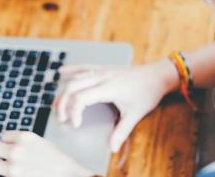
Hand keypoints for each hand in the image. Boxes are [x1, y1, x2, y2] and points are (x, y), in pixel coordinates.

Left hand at [0, 131, 92, 176]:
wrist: (67, 175)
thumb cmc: (57, 161)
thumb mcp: (40, 143)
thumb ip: (22, 143)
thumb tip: (6, 145)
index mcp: (24, 137)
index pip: (2, 136)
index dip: (7, 143)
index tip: (13, 148)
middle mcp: (16, 151)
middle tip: (1, 158)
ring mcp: (12, 168)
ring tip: (4, 169)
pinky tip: (13, 175)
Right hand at [54, 59, 177, 152]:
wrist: (158, 75)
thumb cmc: (148, 93)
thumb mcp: (135, 113)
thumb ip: (122, 131)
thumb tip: (112, 147)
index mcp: (108, 88)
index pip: (81, 98)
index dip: (74, 112)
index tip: (76, 125)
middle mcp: (102, 77)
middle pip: (73, 87)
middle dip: (63, 103)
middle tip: (62, 119)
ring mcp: (102, 71)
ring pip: (76, 77)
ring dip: (64, 91)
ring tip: (56, 104)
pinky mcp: (104, 68)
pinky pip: (84, 67)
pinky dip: (72, 70)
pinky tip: (62, 72)